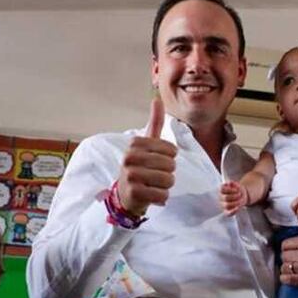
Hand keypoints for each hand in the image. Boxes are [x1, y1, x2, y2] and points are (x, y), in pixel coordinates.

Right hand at [116, 98, 176, 216]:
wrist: (126, 195)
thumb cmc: (140, 168)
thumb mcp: (147, 145)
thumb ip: (155, 123)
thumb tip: (157, 99)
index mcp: (135, 144)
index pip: (172, 150)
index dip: (170, 158)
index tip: (157, 161)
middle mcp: (130, 157)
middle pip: (171, 165)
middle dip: (168, 173)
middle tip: (155, 176)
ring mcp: (131, 175)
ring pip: (168, 180)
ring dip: (165, 186)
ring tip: (153, 185)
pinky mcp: (134, 192)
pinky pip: (163, 195)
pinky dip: (162, 198)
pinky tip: (151, 195)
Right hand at [219, 181, 248, 215]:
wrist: (241, 195)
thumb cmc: (237, 190)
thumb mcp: (236, 184)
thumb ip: (233, 183)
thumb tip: (230, 183)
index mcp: (221, 190)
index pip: (222, 190)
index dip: (230, 190)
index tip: (236, 190)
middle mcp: (221, 198)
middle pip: (225, 198)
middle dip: (234, 196)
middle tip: (240, 194)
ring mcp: (223, 205)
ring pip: (226, 205)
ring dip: (235, 203)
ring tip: (240, 200)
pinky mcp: (227, 211)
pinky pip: (228, 214)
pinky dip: (233, 211)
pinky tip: (238, 207)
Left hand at [279, 224, 297, 289]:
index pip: (285, 244)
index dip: (287, 247)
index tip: (290, 250)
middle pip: (284, 256)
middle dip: (287, 258)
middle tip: (291, 260)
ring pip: (285, 267)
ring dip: (286, 269)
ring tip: (290, 269)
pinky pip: (290, 279)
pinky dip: (286, 279)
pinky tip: (285, 277)